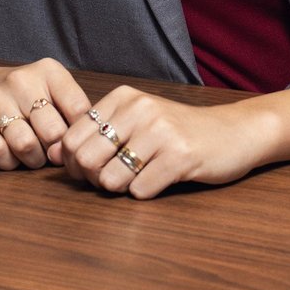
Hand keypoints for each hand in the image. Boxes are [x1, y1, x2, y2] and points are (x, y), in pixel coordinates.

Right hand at [0, 59, 90, 171]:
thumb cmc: (23, 95)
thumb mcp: (51, 90)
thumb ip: (70, 111)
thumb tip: (79, 147)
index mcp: (48, 71)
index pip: (78, 108)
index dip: (79, 133)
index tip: (74, 140)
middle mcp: (21, 81)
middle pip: (53, 131)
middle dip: (56, 150)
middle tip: (52, 152)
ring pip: (26, 145)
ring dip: (34, 159)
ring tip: (34, 155)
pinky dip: (9, 162)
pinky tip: (11, 155)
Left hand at [58, 85, 261, 199]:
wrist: (235, 132)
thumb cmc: (179, 132)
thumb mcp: (138, 121)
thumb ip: (97, 134)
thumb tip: (53, 156)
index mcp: (124, 97)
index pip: (70, 139)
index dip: (74, 164)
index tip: (94, 168)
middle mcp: (141, 109)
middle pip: (85, 160)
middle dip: (95, 179)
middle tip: (117, 177)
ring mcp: (162, 132)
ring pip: (109, 180)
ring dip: (122, 188)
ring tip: (142, 176)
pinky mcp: (180, 157)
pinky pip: (139, 191)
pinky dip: (146, 192)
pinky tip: (163, 178)